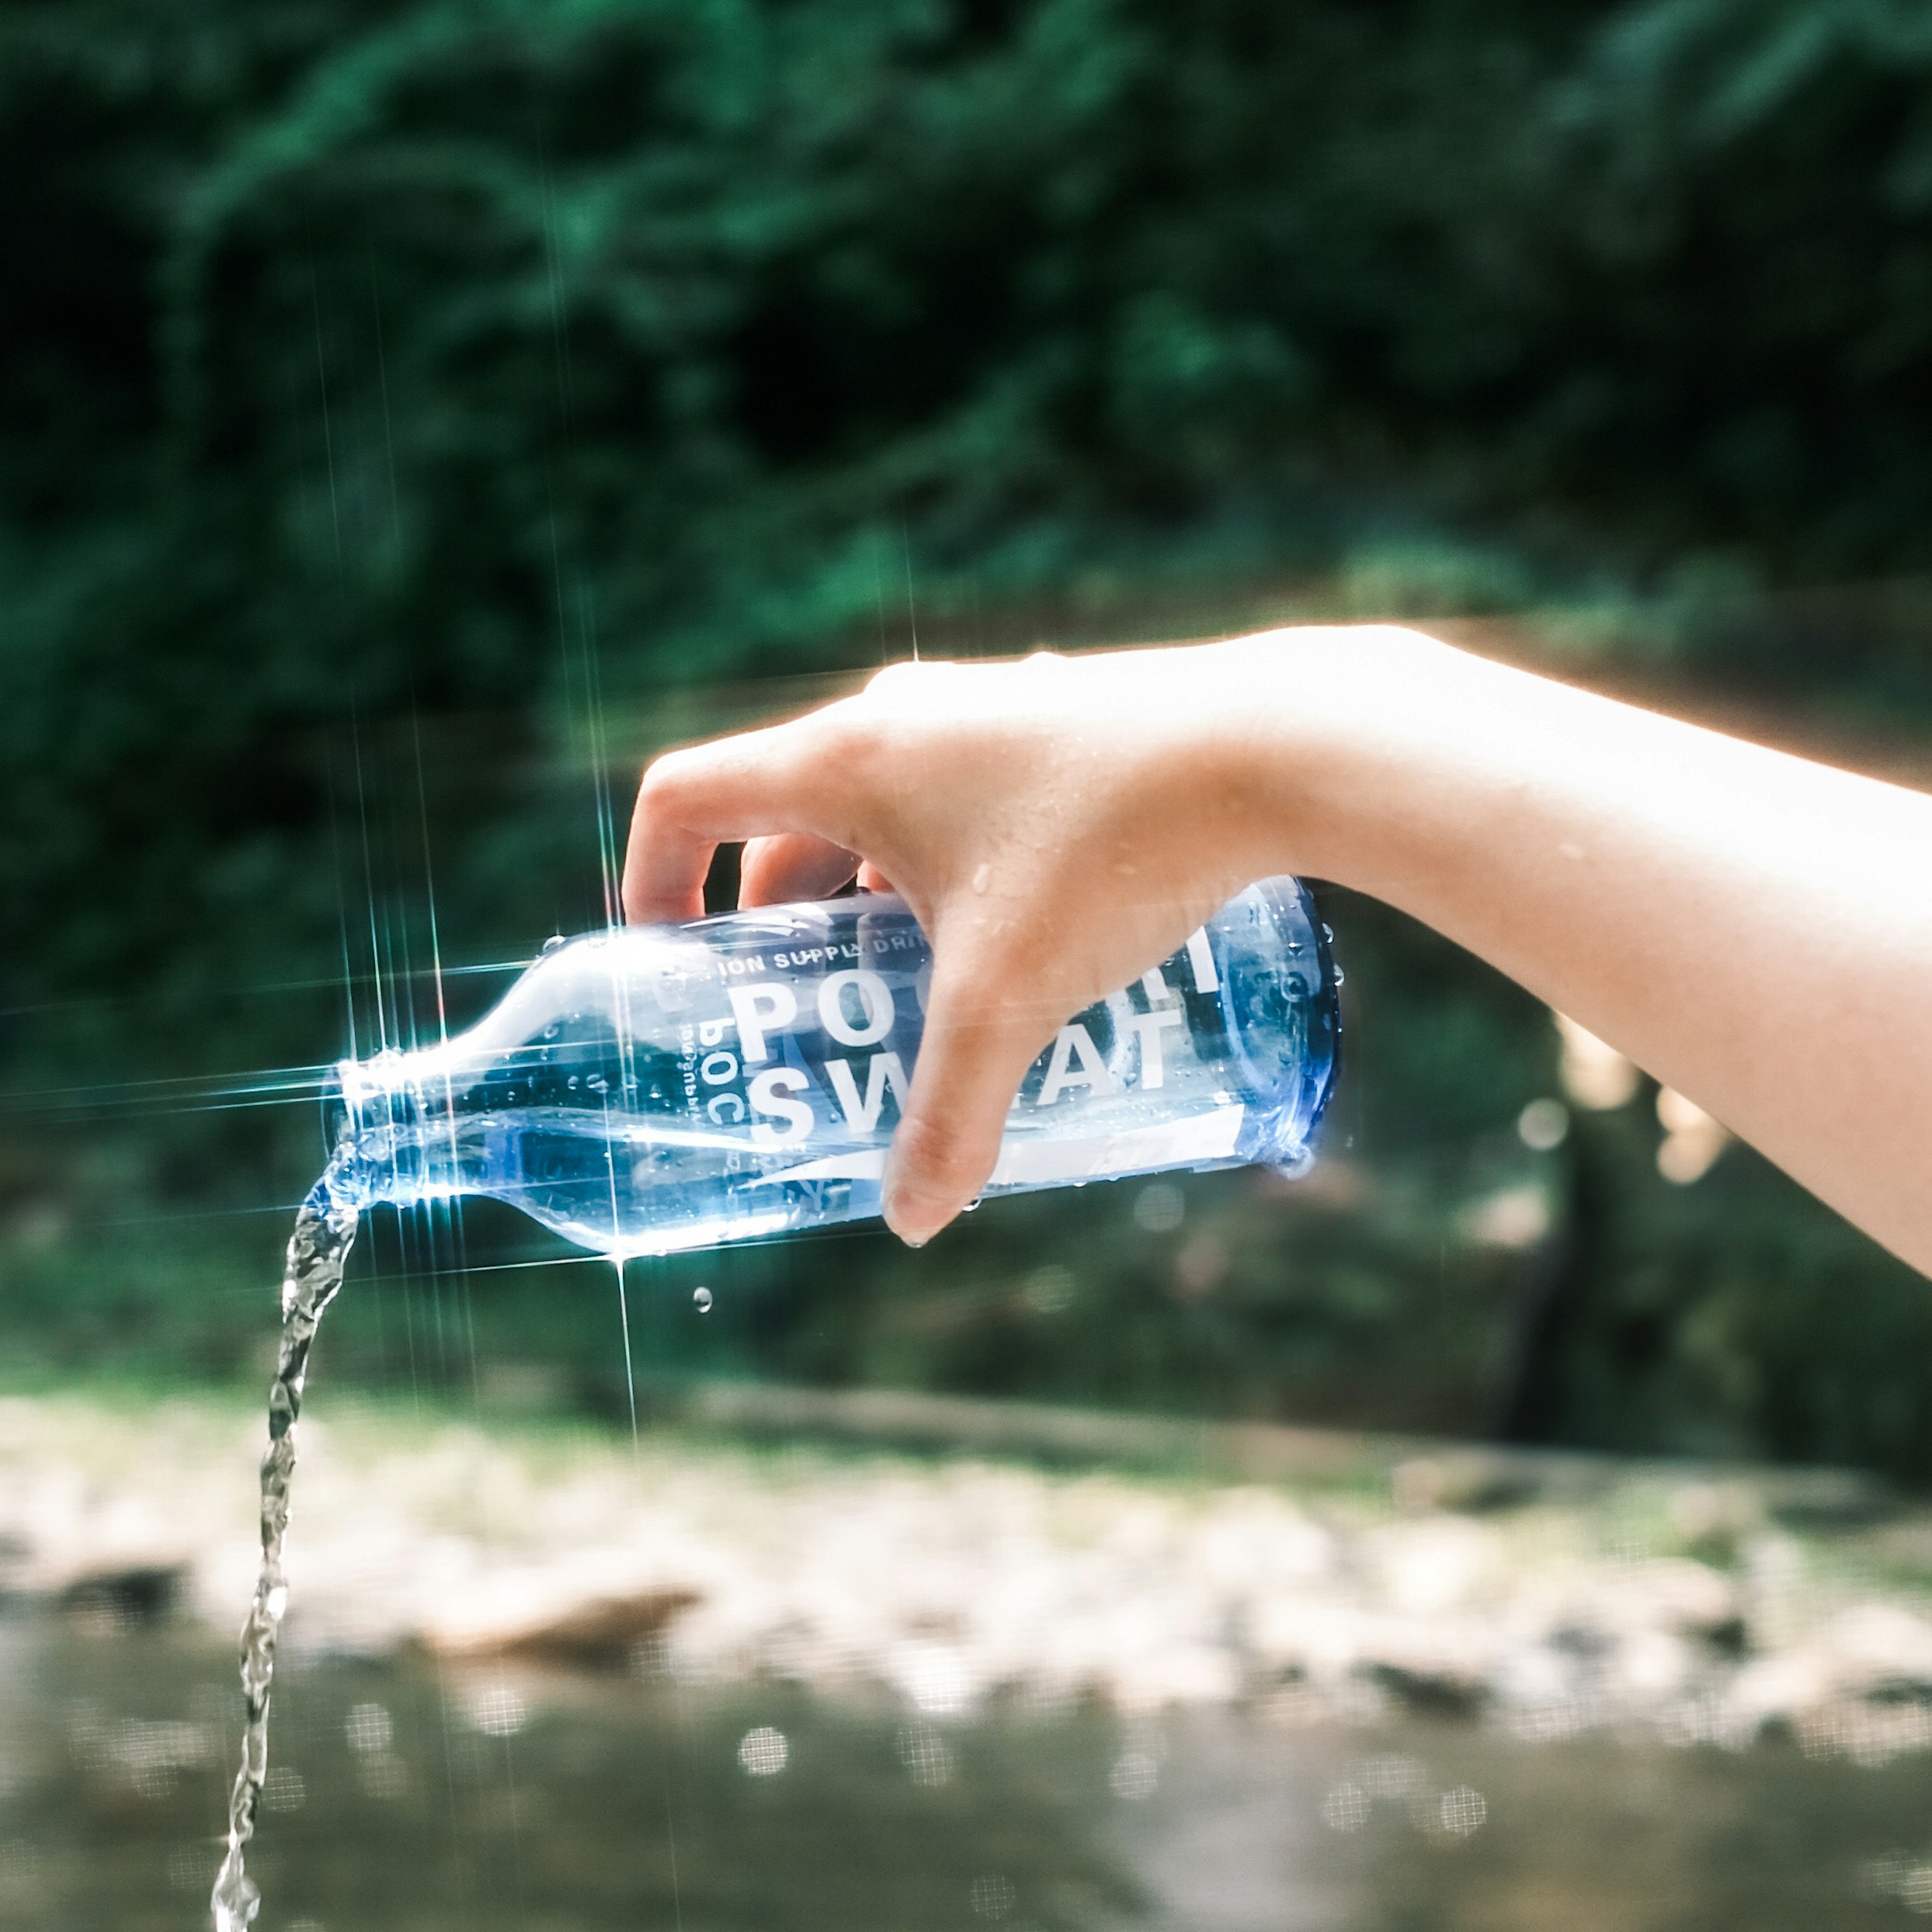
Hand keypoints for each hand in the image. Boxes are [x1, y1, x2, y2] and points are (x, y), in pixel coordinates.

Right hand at [623, 642, 1294, 1240]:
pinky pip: (965, 797)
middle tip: (802, 1014)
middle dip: (778, 925)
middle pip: (787, 821)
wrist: (1279, 744)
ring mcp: (986, 710)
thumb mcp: (1011, 1000)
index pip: (687, 796)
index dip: (651, 881)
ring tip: (911, 995)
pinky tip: (1020, 943)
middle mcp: (902, 717)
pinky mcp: (1061, 723)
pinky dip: (953, 869)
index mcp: (848, 758)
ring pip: (886, 811)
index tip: (673, 963)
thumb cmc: (1117, 853)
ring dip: (872, 900)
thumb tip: (913, 1221)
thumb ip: (950, 1115)